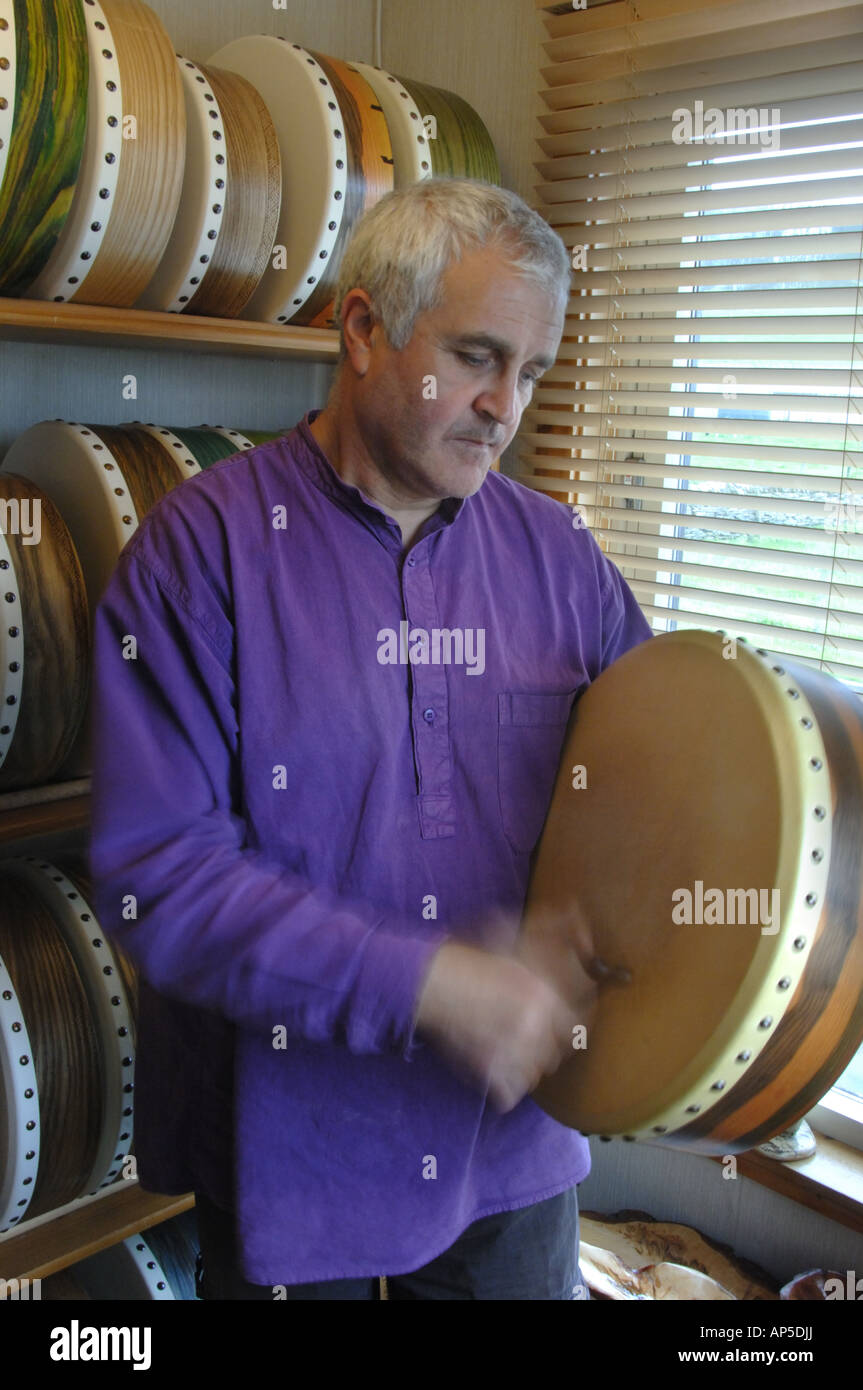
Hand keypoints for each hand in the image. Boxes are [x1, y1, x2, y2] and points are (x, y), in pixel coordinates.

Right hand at [412, 936, 590, 1113]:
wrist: (427, 981)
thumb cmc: (467, 955)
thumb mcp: (512, 933)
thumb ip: (552, 930)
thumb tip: (582, 924)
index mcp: (543, 996)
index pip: (576, 1026)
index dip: (568, 1027)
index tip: (559, 1027)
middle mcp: (534, 1028)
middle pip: (556, 1054)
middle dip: (545, 1048)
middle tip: (528, 1039)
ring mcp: (511, 1052)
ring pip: (534, 1076)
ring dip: (525, 1068)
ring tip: (511, 1054)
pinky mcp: (487, 1072)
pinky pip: (509, 1095)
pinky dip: (504, 1090)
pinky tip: (498, 1075)